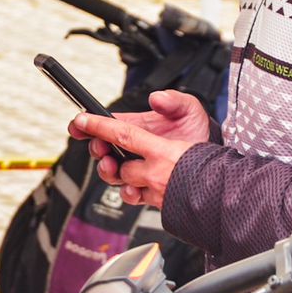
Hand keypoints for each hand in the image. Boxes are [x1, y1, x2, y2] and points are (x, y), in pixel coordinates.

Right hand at [68, 90, 210, 209]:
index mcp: (138, 127)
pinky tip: (133, 187)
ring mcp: (139, 170)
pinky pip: (130, 194)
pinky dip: (128, 192)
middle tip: (100, 148)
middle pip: (103, 150)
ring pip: (112, 174)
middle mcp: (134, 149)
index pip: (107, 124)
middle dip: (96, 149)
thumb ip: (173, 100)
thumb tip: (157, 98)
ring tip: (112, 166)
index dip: (89, 124)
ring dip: (107, 171)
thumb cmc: (200, 132)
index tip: (78, 123)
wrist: (214, 161)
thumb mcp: (189, 109)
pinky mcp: (148, 189)